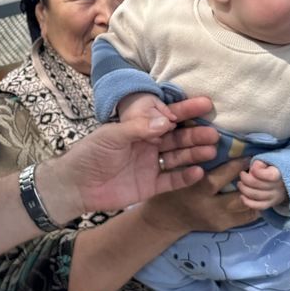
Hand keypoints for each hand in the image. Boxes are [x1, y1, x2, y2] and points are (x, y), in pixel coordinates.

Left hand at [40, 96, 218, 218]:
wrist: (76, 184)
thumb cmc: (90, 153)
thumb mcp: (112, 135)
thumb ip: (138, 127)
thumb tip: (167, 119)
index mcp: (139, 128)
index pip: (167, 117)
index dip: (186, 111)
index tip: (206, 104)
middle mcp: (148, 145)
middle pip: (177, 138)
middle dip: (195, 135)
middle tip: (213, 133)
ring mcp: (150, 165)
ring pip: (178, 158)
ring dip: (194, 153)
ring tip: (211, 150)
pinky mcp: (150, 186)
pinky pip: (172, 180)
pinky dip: (185, 177)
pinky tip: (198, 172)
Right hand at [143, 160, 258, 233]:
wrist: (167, 219)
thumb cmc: (171, 189)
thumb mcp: (175, 173)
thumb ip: (191, 159)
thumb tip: (215, 138)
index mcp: (194, 191)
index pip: (218, 179)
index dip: (236, 167)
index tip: (247, 156)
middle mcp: (208, 208)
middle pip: (239, 196)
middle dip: (254, 182)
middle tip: (261, 169)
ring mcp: (218, 219)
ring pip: (247, 207)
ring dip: (258, 193)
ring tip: (263, 180)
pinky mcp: (223, 226)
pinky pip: (247, 217)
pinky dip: (256, 204)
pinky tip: (258, 193)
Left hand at [237, 160, 288, 210]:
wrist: (283, 182)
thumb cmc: (271, 169)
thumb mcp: (268, 162)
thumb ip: (260, 163)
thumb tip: (254, 167)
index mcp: (279, 174)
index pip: (269, 175)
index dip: (257, 171)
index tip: (252, 168)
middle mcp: (278, 186)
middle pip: (257, 184)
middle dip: (245, 179)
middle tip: (242, 174)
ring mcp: (275, 197)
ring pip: (255, 194)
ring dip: (244, 189)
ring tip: (240, 183)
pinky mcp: (270, 204)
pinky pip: (258, 206)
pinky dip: (247, 202)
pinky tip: (242, 196)